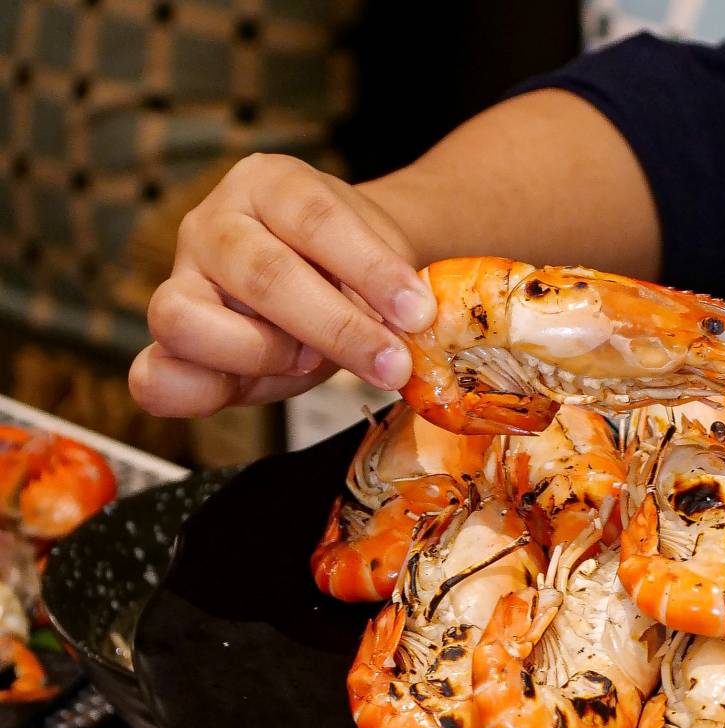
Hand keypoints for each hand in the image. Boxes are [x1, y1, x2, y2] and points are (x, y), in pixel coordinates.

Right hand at [128, 154, 436, 417]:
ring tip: (310, 363)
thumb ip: (387, 299)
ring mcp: (182, 278)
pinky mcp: (174, 340)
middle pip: (263, 274)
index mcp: (272, 185)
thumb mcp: (377, 267)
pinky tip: (233, 395)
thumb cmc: (349, 269)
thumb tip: (406, 339)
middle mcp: (215, 223)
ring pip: (187, 320)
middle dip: (337, 329)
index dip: (369, 269)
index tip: (418, 312)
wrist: (327, 275)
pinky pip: (155, 374)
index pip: (316, 218)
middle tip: (392, 364)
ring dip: (261, 355)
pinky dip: (188, 393)